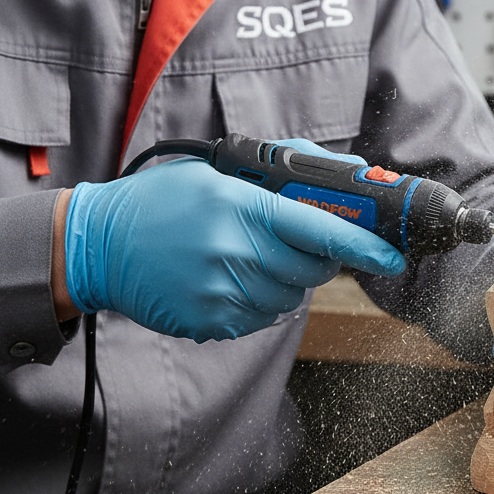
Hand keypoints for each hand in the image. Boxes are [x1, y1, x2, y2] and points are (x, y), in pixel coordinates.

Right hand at [64, 145, 405, 341]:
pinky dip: (263, 298)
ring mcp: (222, 294)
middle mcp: (235, 253)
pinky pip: (263, 316)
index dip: (364, 246)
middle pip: (313, 269)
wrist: (99, 246)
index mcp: (242, 208)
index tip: (393, 257)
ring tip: (254, 254)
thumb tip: (350, 172)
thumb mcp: (221, 171)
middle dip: (321, 256)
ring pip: (292, 295)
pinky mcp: (211, 323)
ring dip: (290, 278)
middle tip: (301, 240)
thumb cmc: (164, 201)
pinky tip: (235, 276)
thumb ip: (289, 171)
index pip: (320, 230)